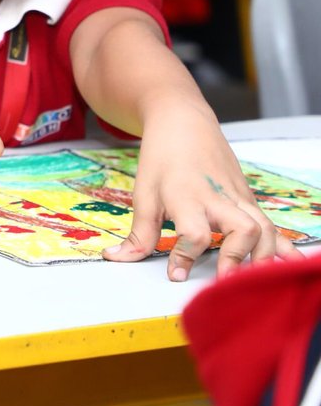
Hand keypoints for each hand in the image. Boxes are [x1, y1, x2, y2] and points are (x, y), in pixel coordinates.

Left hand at [103, 114, 299, 279]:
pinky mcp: (249, 198)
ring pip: (265, 228)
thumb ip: (138, 233)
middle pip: (243, 229)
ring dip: (263, 256)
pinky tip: (289, 265)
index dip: (185, 257)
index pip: (193, 233)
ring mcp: (238, 197)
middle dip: (237, 258)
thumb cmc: (161, 159)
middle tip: (224, 281)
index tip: (176, 276)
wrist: (184, 123)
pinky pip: (272, 224)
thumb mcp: (143, 194)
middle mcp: (218, 198)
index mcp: (186, 196)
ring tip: (250, 279)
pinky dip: (284, 245)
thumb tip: (116, 258)